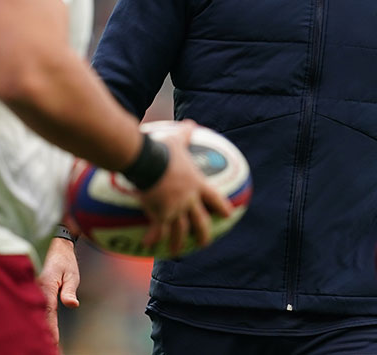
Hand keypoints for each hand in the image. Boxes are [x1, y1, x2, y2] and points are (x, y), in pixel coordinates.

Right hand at [37, 236, 80, 343]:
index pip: (48, 312)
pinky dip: (34, 316)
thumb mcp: (71, 274)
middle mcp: (35, 288)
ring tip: (41, 340)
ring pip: (32, 310)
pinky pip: (31, 305)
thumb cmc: (64, 259)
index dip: (50, 329)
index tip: (54, 342)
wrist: (55, 244)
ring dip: (37, 324)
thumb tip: (72, 304)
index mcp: (46, 286)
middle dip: (42, 331)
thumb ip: (69, 290)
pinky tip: (36, 326)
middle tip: (52, 346)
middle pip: (37, 315)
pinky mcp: (30, 288)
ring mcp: (31, 288)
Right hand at [138, 121, 234, 256]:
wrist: (148, 162)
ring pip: (180, 232)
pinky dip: (153, 238)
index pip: (214, 199)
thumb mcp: (176, 140)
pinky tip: (148, 245)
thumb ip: (185, 134)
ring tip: (177, 252)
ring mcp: (174, 209)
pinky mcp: (159, 215)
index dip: (222, 207)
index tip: (228, 215)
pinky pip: (157, 230)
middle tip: (205, 242)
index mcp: (196, 184)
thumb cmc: (163, 149)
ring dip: (179, 243)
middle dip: (204, 233)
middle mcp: (188, 200)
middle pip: (200, 221)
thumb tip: (189, 123)